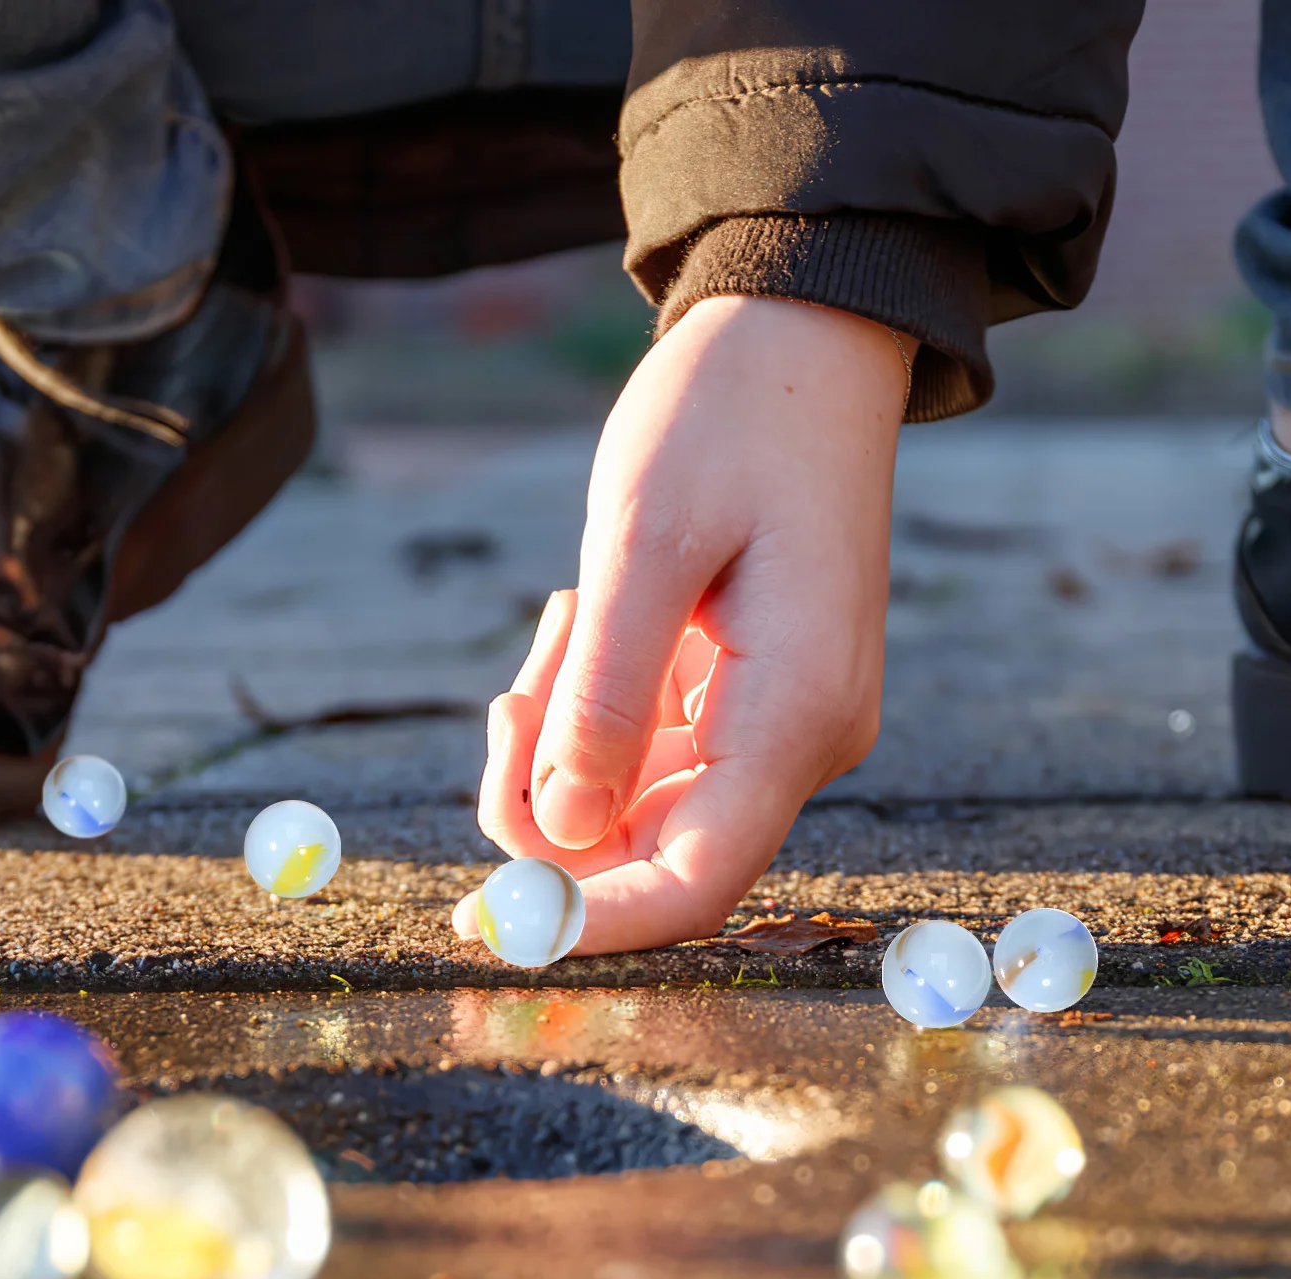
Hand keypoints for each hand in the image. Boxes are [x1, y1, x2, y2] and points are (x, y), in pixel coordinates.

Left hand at [454, 295, 908, 953]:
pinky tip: (582, 626)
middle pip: (650, 853)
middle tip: (510, 697)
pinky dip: (587, 716)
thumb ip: (603, 697)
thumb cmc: (731, 417)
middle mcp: (799, 742)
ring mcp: (778, 727)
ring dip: (561, 746)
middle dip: (548, 806)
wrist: (804, 340)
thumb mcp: (644, 541)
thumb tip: (560, 833)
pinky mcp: (749, 702)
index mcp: (795, 714)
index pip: (692, 884)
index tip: (486, 923)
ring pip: (636, 808)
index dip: (588, 924)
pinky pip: (647, 756)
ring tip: (562, 623)